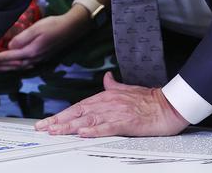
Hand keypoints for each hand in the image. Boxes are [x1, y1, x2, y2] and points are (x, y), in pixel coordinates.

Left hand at [0, 11, 92, 71]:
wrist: (71, 28)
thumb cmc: (53, 25)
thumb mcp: (36, 28)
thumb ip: (21, 38)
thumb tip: (9, 46)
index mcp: (30, 52)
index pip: (8, 57)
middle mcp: (32, 59)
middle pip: (11, 65)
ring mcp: (37, 60)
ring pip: (16, 66)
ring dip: (4, 67)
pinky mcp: (40, 57)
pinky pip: (23, 65)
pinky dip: (13, 66)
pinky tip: (11, 65)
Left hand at [34, 72, 187, 137]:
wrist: (169, 104)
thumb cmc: (150, 99)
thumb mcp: (128, 89)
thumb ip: (114, 85)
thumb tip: (106, 78)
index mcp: (107, 97)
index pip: (78, 106)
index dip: (62, 114)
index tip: (48, 121)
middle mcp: (108, 103)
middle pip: (78, 113)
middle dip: (58, 121)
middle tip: (42, 128)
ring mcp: (116, 112)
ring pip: (88, 120)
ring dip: (70, 126)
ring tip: (55, 131)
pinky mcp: (126, 122)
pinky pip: (107, 127)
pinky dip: (94, 130)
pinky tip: (83, 133)